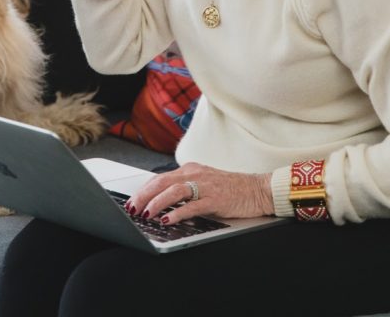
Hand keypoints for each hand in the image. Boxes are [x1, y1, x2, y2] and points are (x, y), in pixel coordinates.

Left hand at [126, 162, 273, 223]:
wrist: (257, 189)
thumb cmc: (230, 189)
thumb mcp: (203, 183)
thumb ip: (184, 188)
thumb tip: (161, 201)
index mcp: (190, 169)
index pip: (160, 178)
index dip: (143, 190)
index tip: (131, 201)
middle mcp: (195, 174)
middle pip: (162, 182)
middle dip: (143, 196)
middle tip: (132, 209)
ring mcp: (205, 186)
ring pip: (174, 191)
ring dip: (157, 203)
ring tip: (146, 214)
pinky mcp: (216, 199)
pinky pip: (192, 206)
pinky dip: (178, 213)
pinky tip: (168, 219)